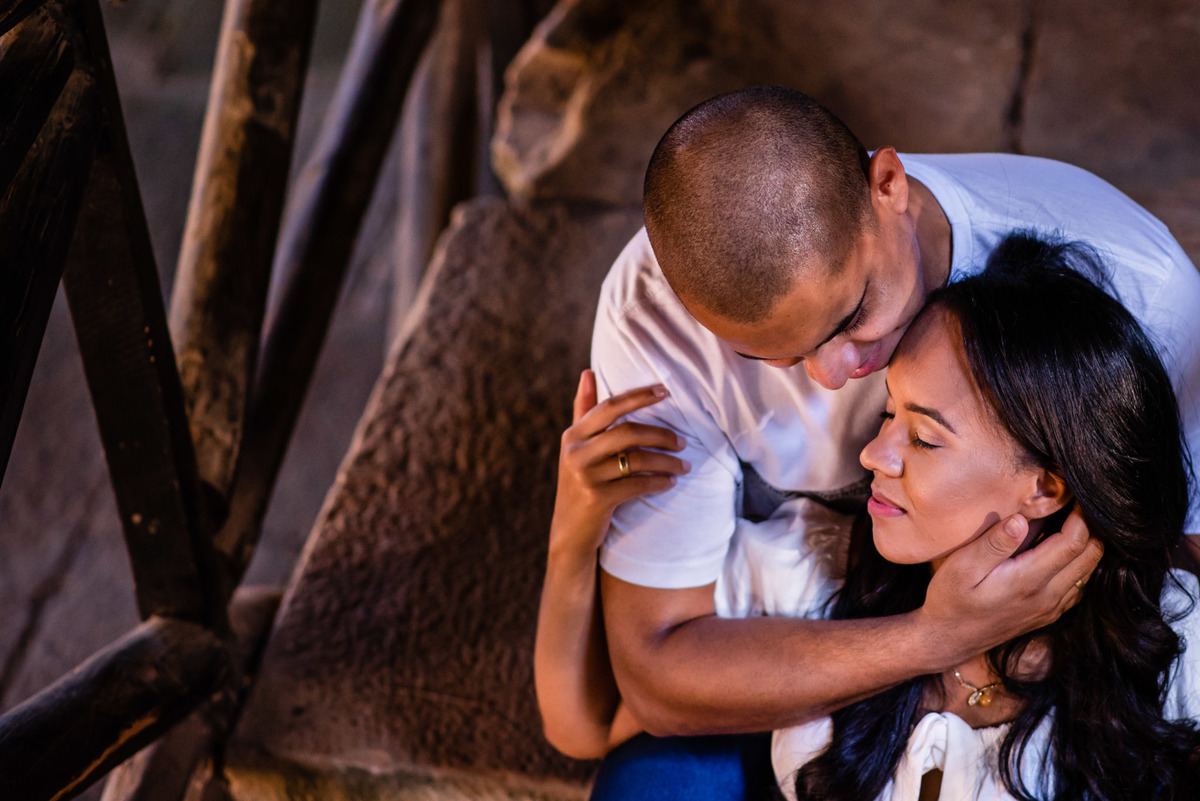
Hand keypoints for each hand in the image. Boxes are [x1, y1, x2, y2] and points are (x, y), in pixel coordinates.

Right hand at [551, 370, 689, 557]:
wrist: (570, 531)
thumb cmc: (580, 482)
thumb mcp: (577, 447)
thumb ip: (583, 410)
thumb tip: (587, 372)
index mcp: (573, 435)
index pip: (610, 407)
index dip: (638, 396)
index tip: (665, 391)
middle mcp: (576, 452)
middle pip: (627, 431)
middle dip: (660, 434)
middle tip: (682, 442)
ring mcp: (585, 476)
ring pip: (637, 459)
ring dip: (666, 461)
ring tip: (684, 465)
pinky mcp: (597, 498)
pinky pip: (637, 484)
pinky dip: (659, 482)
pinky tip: (670, 482)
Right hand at [918, 507, 1102, 662]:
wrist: (948, 640)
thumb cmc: (950, 599)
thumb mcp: (961, 568)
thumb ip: (993, 544)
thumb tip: (1021, 519)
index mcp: (1029, 580)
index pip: (1074, 542)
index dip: (1081, 515)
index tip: (1075, 494)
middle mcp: (1049, 596)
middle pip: (1091, 555)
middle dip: (1091, 525)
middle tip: (1077, 501)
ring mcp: (1052, 607)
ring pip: (1089, 570)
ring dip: (1088, 542)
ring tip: (1071, 518)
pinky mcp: (1049, 612)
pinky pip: (1079, 583)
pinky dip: (1080, 560)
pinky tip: (1062, 546)